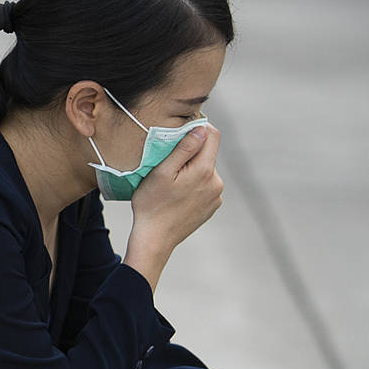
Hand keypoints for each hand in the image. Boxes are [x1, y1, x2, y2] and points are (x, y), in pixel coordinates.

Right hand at [123, 124, 223, 289]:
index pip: (212, 135)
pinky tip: (178, 196)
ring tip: (172, 183)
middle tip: (168, 164)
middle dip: (192, 153)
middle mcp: (216, 182)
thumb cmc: (152, 205)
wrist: (154, 240)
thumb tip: (202, 129)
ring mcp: (216, 196)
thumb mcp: (162, 172)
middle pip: (208, 154)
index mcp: (204, 170)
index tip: (181, 133)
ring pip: (207, 171)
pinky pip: (206, 186)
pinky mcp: (212, 207)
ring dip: (193, 170)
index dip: (198, 128)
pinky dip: (195, 185)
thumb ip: (184, 148)